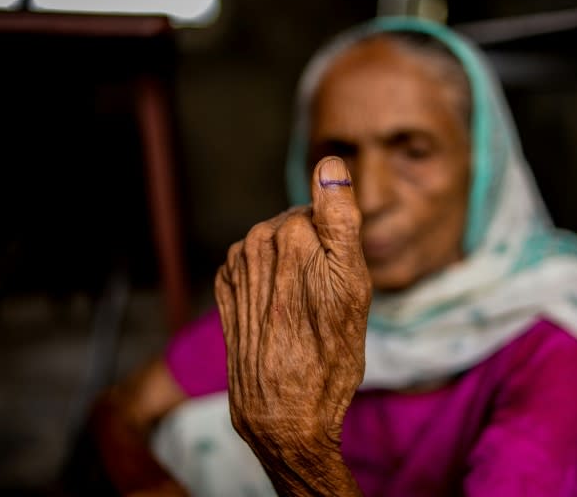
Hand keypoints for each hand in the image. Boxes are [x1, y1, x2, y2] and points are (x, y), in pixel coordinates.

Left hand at [215, 156, 370, 494]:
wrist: (283, 414)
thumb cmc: (329, 353)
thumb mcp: (350, 285)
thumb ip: (339, 217)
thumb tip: (329, 162)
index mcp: (291, 233)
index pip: (324, 213)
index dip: (339, 246)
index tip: (340, 281)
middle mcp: (256, 243)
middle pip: (298, 229)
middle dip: (315, 256)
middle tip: (325, 302)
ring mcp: (236, 267)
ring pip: (277, 247)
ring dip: (292, 271)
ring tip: (303, 312)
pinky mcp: (226, 290)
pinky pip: (255, 266)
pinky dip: (270, 281)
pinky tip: (281, 311)